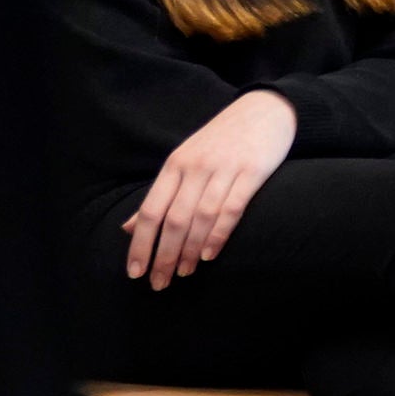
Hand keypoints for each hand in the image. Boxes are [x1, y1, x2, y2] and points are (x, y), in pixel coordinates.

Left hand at [125, 91, 296, 287]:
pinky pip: (232, 208)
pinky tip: (209, 255)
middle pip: (173, 219)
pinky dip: (218, 234)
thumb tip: (129, 226)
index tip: (135, 272)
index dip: (140, 244)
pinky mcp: (252, 172)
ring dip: (189, 250)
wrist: (265, 111)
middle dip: (163, 255)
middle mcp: (195, 167)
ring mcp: (224, 169)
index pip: (151, 210)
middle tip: (159, 284)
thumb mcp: (185, 162)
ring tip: (183, 274)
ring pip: (200, 217)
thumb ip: (161, 195)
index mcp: (175, 165)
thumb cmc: (222, 142)